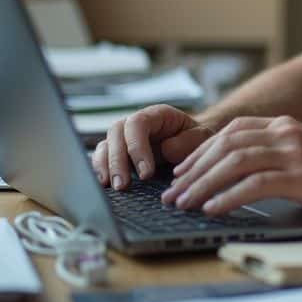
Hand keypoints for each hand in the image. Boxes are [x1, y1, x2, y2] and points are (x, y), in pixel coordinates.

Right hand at [91, 104, 214, 189]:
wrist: (192, 141)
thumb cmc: (196, 138)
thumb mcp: (201, 137)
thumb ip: (188, 141)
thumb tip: (166, 150)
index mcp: (156, 114)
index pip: (137, 123)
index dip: (137, 147)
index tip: (146, 173)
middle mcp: (136, 122)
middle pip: (116, 133)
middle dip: (118, 160)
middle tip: (123, 185)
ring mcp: (125, 136)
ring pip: (106, 144)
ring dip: (106, 166)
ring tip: (114, 187)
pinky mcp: (118, 151)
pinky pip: (102, 156)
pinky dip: (100, 168)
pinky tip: (104, 184)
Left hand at [161, 115, 301, 217]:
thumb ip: (274, 152)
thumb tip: (236, 171)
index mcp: (283, 126)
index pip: (230, 131)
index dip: (201, 151)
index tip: (181, 171)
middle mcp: (285, 133)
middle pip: (226, 145)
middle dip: (193, 170)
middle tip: (173, 192)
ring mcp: (294, 153)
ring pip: (234, 162)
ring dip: (203, 184)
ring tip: (185, 203)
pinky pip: (255, 184)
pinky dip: (228, 196)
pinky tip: (213, 208)